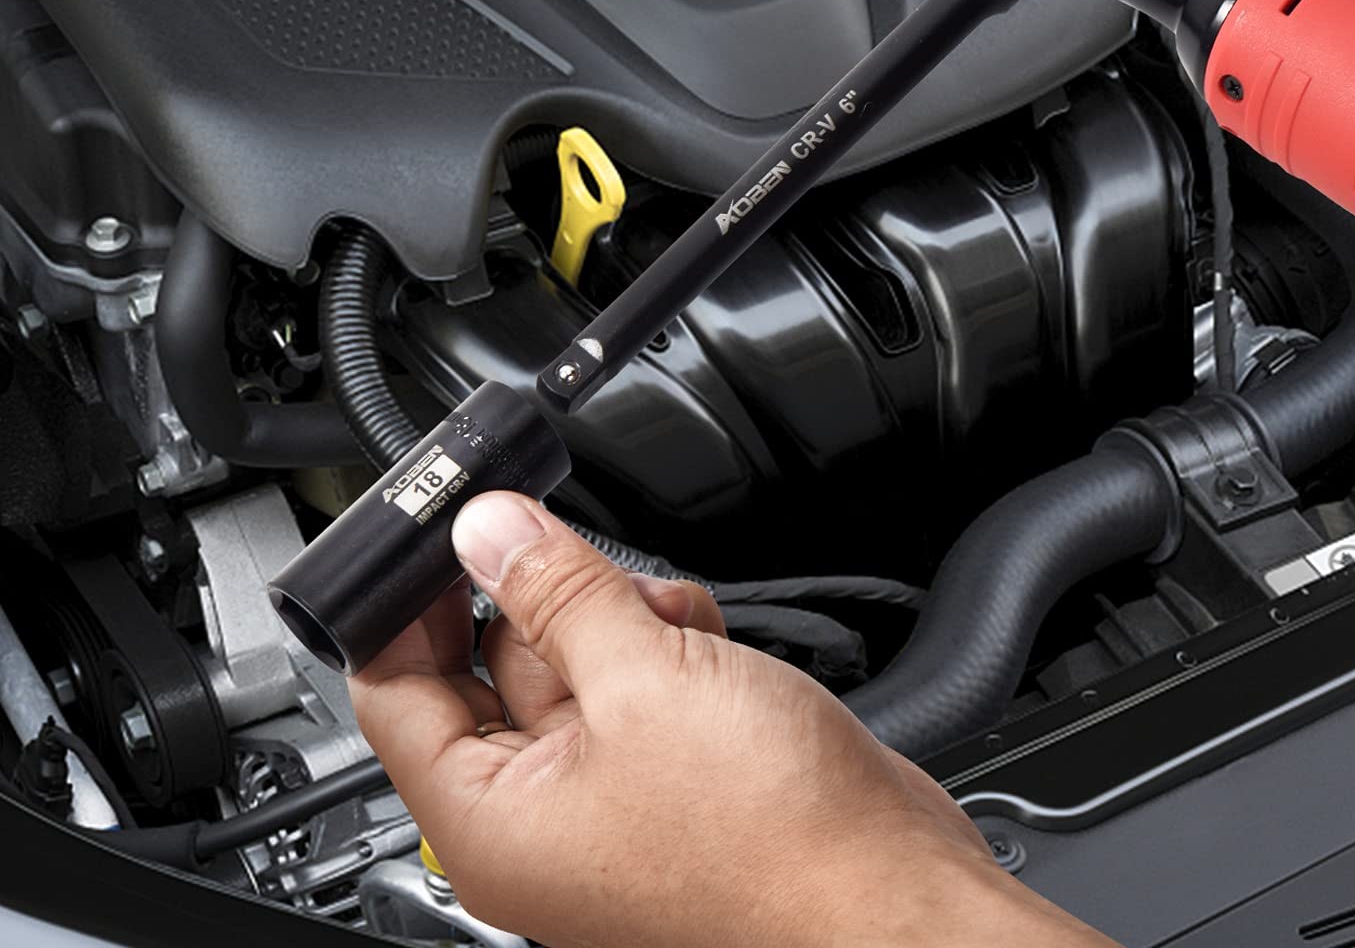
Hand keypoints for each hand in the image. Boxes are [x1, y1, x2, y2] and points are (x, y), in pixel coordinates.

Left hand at [351, 493, 1118, 947]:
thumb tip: (484, 531)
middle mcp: (543, 816)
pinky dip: (663, 643)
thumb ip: (555, 594)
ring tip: (665, 614)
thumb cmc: (775, 842)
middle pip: (492, 664)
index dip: (406, 597)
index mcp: (494, 819)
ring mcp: (613, 794)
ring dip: (615, 614)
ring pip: (575, 660)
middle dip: (541, 597)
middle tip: (572, 548)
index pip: (396, 688)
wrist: (892, 895)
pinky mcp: (676, 773)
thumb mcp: (643, 683)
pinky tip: (702, 640)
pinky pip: (637, 682)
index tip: (440, 524)